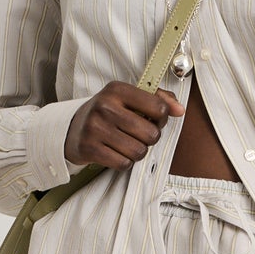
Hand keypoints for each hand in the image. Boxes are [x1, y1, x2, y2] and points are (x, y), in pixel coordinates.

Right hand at [64, 83, 183, 170]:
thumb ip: (159, 99)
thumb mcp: (130, 98)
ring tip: (129, 144)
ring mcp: (95, 128)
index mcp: (117, 89)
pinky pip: (124, 164)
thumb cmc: (110, 113)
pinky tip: (117, 152)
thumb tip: (180, 110)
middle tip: (141, 135)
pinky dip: (125, 162)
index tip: (153, 119)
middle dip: (151, 138)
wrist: (74, 129)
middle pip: (151, 134)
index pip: (158, 107)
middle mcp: (105, 106)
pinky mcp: (89, 148)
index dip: (162, 118)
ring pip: (138, 151)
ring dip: (138, 152)